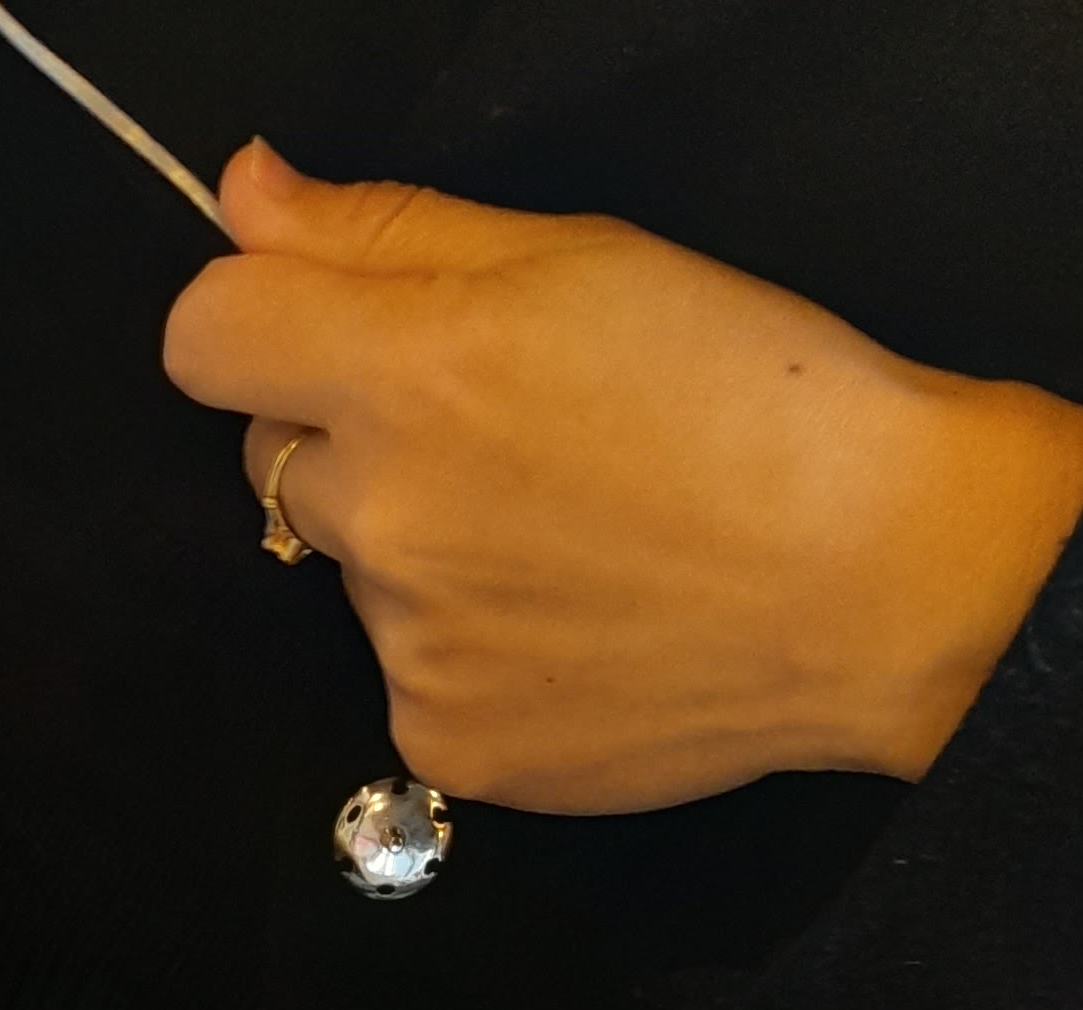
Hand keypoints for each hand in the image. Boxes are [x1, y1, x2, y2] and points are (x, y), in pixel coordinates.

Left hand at [163, 141, 1082, 811]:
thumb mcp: (576, 259)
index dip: (252, 320)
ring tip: (570, 536)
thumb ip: (383, 232)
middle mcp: (387, 517)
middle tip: (507, 435)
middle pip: (277, 458)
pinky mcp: (445, 741)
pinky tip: (575, 622)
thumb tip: (246, 197)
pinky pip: (409, 678)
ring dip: (424, 546)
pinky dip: (470, 650)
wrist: (875, 582)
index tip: (311, 328)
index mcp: (410, 372)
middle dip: (359, 434)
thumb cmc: (753, 401)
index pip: (207, 340)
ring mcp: (409, 646)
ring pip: (354, 571)